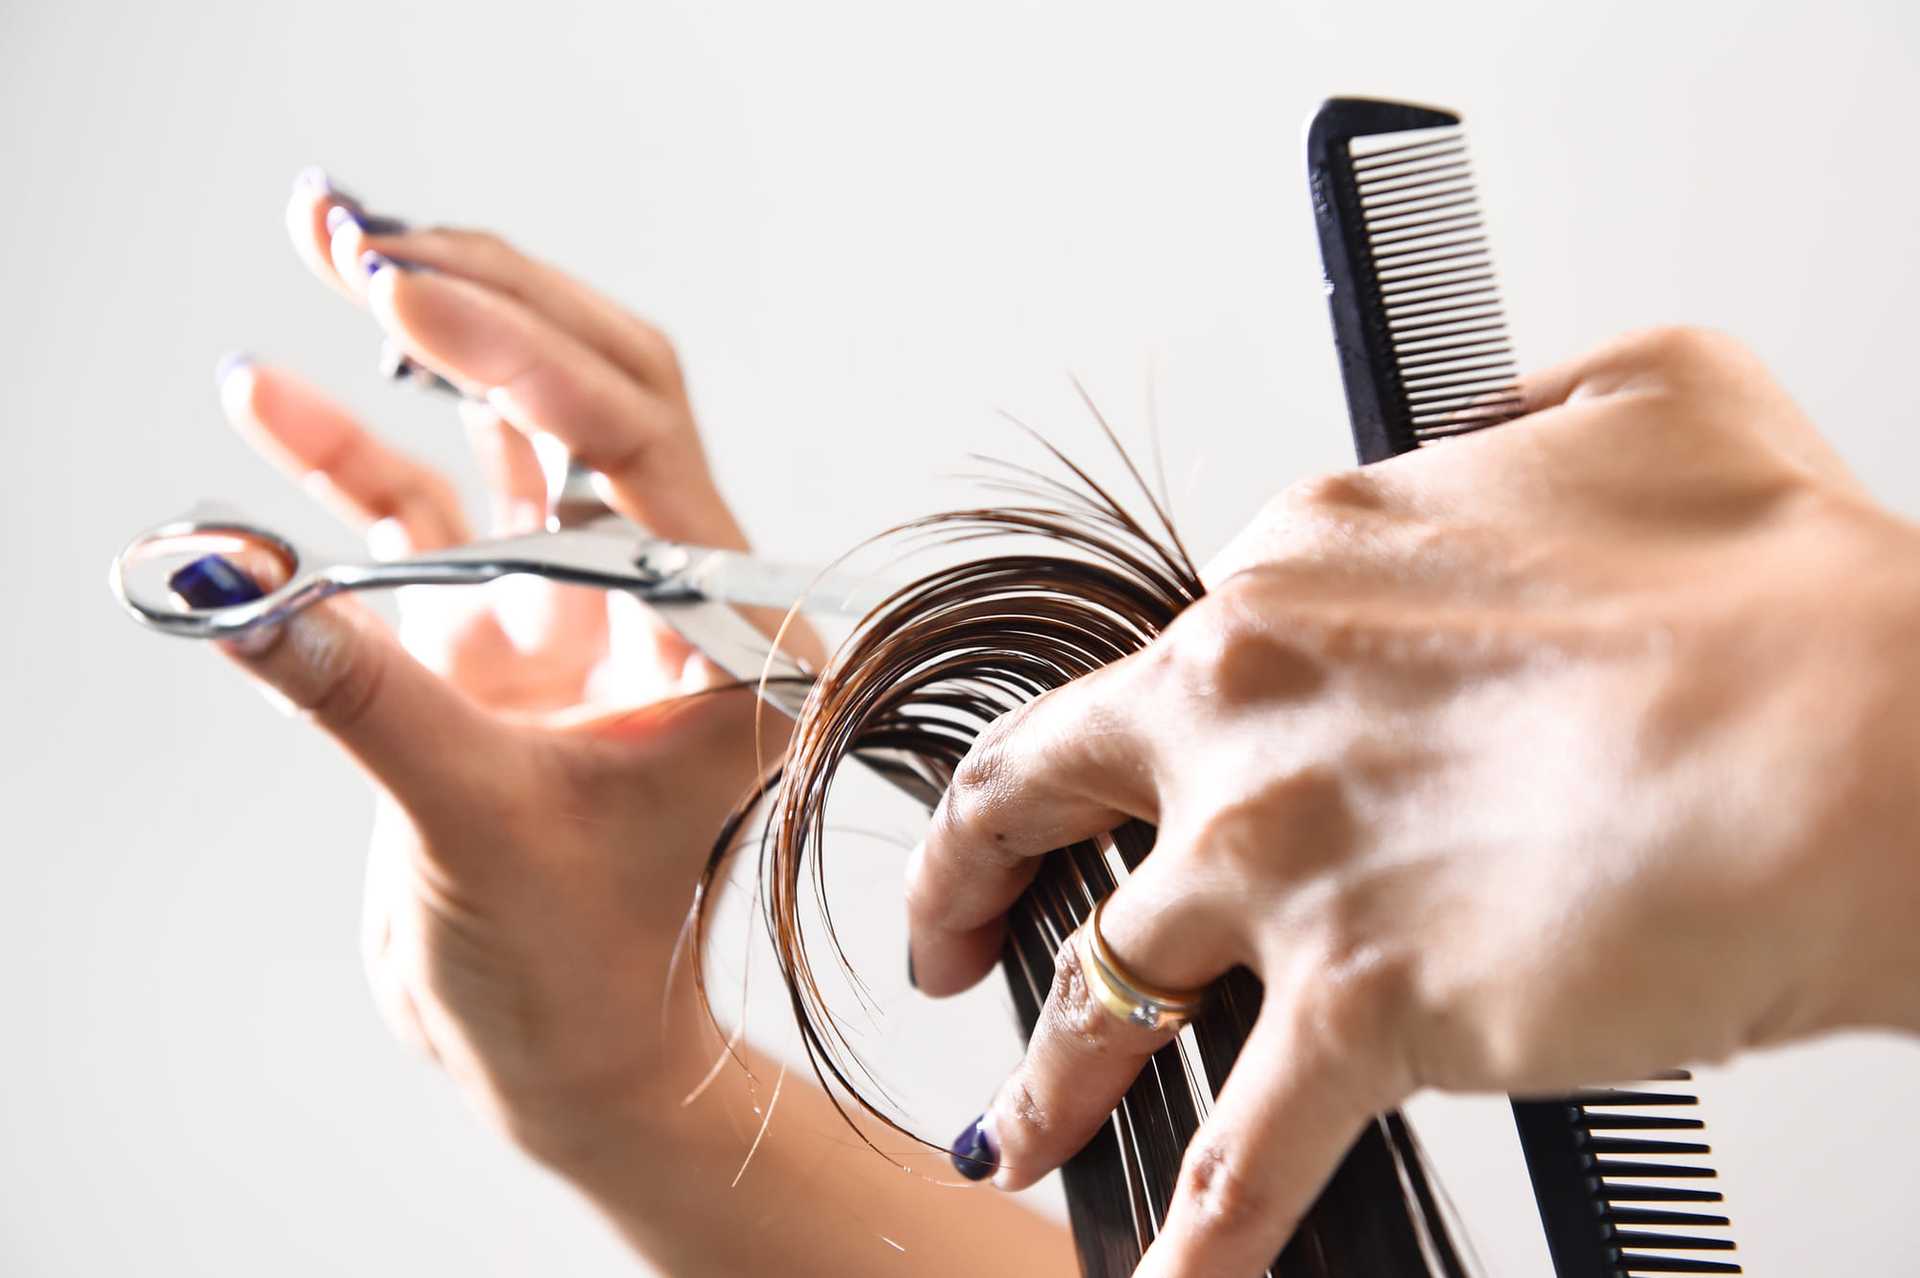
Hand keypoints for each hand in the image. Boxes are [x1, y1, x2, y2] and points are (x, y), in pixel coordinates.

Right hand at [220, 169, 785, 1154]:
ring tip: (326, 232)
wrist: (564, 1055)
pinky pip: (428, 516)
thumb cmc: (577, 975)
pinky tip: (266, 403)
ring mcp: (583, 607)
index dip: (526, 348)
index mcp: (728, 631)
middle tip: (370, 236)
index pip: (639, 434)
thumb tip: (227, 579)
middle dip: (487, 303)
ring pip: (514, 432)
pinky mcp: (503, 635)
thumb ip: (358, 695)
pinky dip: (348, 458)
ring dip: (422, 343)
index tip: (407, 292)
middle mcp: (669, 597)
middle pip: (591, 394)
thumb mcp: (475, 826)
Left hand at [906, 327, 1919, 1275]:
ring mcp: (1281, 863)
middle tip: (947, 936)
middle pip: (1036, 794)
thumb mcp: (1645, 400)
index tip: (1134, 778)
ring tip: (1019, 1138)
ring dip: (1049, 1079)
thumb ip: (1522, 412)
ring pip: (1103, 990)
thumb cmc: (1781, 587)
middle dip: (968, 873)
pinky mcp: (1358, 1003)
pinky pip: (1243, 1158)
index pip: (1165, 667)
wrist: (1869, 740)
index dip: (1143, 733)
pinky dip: (1199, 1242)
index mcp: (1293, 580)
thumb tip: (1483, 435)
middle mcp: (1247, 711)